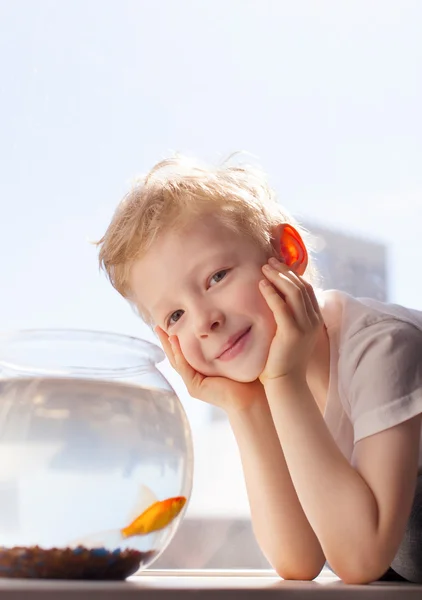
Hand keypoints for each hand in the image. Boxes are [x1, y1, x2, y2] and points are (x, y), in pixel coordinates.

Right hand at [155, 326, 265, 414]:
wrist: (248, 398)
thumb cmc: (243, 379)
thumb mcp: (228, 359)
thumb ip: (220, 349)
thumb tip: (222, 328)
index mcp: (200, 372)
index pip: (184, 354)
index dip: (176, 341)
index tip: (171, 325)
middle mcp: (193, 378)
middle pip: (175, 357)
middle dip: (166, 341)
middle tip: (158, 326)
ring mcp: (192, 384)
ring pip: (176, 361)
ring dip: (168, 345)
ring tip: (161, 330)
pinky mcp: (194, 387)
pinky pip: (183, 367)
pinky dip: (179, 354)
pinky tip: (174, 341)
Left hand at [258, 257, 322, 383]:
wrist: (285, 382)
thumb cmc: (282, 359)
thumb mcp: (290, 333)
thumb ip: (288, 316)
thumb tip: (277, 298)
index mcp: (315, 320)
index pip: (307, 289)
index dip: (292, 274)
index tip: (278, 265)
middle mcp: (313, 321)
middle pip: (301, 287)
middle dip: (284, 271)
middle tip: (268, 261)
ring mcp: (305, 327)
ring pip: (294, 292)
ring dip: (278, 277)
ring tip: (264, 267)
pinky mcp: (292, 333)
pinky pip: (282, 307)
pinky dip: (271, 293)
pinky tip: (261, 284)